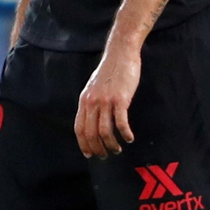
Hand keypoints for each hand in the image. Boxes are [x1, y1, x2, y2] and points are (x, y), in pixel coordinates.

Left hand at [75, 43, 139, 157]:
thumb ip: (92, 101)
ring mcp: (106, 101)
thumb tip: (93, 117)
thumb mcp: (95, 87)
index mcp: (85, 100)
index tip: (90, 154)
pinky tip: (130, 138)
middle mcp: (92, 102)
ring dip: (111, 144)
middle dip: (98, 148)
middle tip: (106, 155)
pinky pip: (120, 122)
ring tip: (118, 149)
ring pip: (104, 131)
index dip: (83, 144)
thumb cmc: (111, 70)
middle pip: (91, 133)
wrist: (121, 54)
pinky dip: (125, 134)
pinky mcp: (120, 99)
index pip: (79, 128)